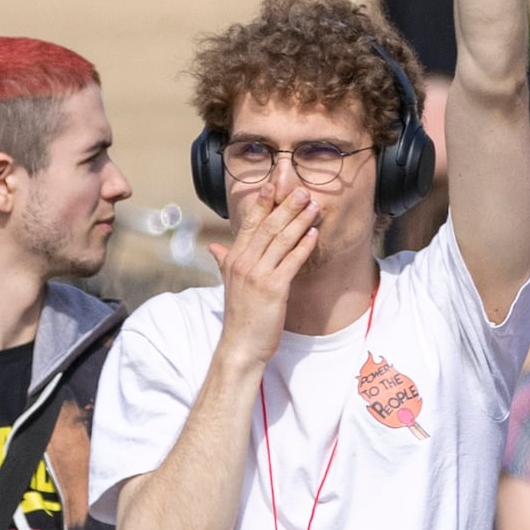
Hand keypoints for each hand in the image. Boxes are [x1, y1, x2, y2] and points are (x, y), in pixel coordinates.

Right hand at [212, 173, 320, 335]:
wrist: (241, 345)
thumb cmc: (240, 315)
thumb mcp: (229, 284)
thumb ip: (224, 262)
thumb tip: (215, 247)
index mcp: (233, 259)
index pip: (249, 224)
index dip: (262, 203)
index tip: (273, 185)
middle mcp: (243, 263)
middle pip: (268, 227)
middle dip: (286, 206)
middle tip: (302, 190)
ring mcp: (257, 275)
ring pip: (281, 240)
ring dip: (299, 220)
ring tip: (313, 206)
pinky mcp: (273, 288)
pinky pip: (292, 261)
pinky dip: (304, 245)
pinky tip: (314, 233)